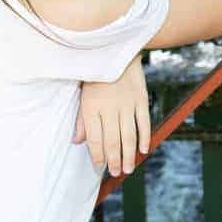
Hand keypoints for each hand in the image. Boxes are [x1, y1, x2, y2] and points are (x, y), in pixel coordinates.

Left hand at [74, 53, 150, 176]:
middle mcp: (109, 108)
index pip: (95, 139)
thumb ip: (81, 119)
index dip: (97, 155)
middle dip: (114, 160)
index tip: (99, 166)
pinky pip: (144, 122)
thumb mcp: (82, 93)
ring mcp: (127, 104)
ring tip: (128, 168)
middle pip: (112, 141)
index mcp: (92, 107)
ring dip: (129, 155)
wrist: (116, 48)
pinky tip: (143, 150)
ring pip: (129, 136)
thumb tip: (77, 141)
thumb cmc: (95, 72)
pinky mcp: (141, 98)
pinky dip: (144, 137)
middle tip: (116, 173)